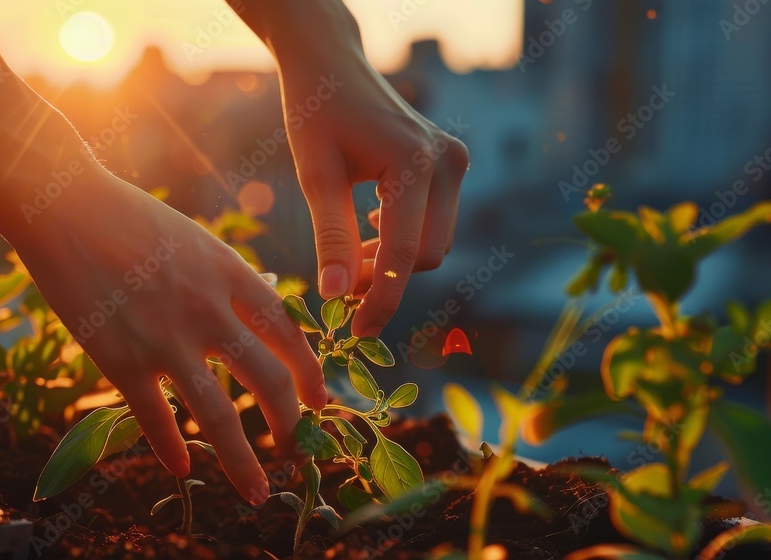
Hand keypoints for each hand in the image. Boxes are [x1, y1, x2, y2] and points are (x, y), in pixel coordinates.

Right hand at [11, 169, 325, 504]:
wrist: (65, 206)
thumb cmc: (132, 218)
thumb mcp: (199, 240)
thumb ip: (233, 279)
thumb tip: (266, 303)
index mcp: (231, 276)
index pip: (289, 334)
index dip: (311, 374)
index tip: (319, 401)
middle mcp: (209, 311)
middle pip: (269, 381)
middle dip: (290, 425)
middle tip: (297, 452)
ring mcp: (166, 339)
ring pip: (219, 416)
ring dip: (243, 463)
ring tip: (258, 492)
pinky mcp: (121, 360)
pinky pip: (154, 419)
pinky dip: (170, 450)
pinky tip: (182, 470)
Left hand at [282, 56, 468, 336]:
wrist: (332, 63)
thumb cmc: (315, 112)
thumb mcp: (316, 176)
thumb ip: (332, 237)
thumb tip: (336, 296)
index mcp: (415, 162)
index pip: (404, 253)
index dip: (382, 300)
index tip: (356, 331)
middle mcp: (447, 161)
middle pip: (426, 253)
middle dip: (387, 279)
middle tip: (340, 287)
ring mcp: (455, 160)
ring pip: (433, 241)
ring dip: (394, 261)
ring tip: (350, 259)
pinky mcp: (451, 163)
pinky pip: (435, 221)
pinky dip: (404, 238)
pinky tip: (368, 230)